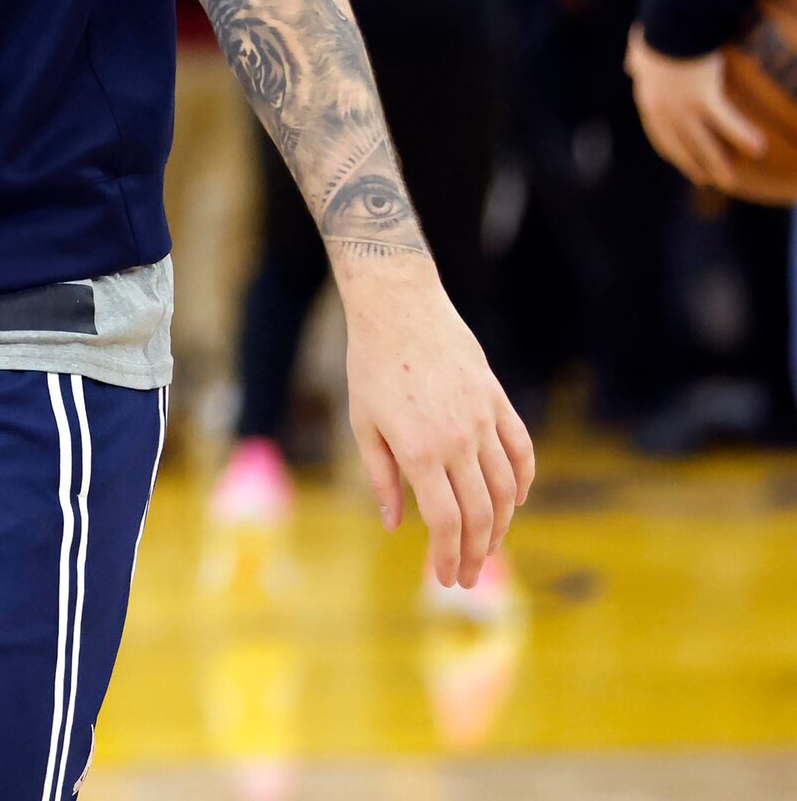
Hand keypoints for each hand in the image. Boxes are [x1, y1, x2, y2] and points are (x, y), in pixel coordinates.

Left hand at [340, 264, 534, 589]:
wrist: (399, 310)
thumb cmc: (371, 368)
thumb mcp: (363, 425)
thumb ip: (382, 478)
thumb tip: (395, 524)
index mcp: (419, 451)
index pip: (444, 521)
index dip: (448, 555)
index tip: (447, 578)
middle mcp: (458, 441)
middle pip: (480, 513)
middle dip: (476, 552)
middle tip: (468, 575)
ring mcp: (483, 420)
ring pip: (507, 488)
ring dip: (502, 524)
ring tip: (489, 547)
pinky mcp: (497, 401)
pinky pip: (522, 450)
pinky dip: (524, 481)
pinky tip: (517, 501)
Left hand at [627, 25, 772, 195]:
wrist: (669, 22)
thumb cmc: (657, 29)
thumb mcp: (639, 48)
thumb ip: (635, 60)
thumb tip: (630, 66)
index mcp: (648, 100)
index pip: (658, 133)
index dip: (670, 149)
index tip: (680, 160)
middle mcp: (662, 110)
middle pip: (678, 146)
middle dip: (691, 165)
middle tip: (704, 180)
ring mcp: (682, 108)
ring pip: (702, 144)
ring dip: (717, 165)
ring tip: (729, 182)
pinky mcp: (704, 99)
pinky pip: (727, 124)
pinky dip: (742, 138)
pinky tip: (758, 150)